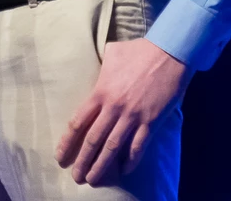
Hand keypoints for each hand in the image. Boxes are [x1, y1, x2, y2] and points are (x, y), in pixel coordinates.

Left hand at [55, 37, 192, 186]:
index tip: (60, 156)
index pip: (78, 122)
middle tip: (76, 177)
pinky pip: (138, 146)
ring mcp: (133, 116)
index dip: (67, 142)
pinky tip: (124, 171)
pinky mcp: (151, 121)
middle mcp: (114, 107)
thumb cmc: (139, 50)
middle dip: (82, 161)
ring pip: (112, 147)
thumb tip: (95, 66)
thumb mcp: (113, 53)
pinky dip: (130, 160)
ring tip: (93, 180)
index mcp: (101, 91)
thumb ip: (101, 66)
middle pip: (93, 140)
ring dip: (102, 166)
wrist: (169, 53)